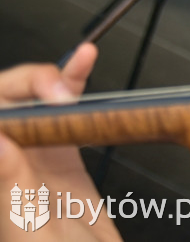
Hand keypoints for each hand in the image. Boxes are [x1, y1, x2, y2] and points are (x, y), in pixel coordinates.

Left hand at [0, 44, 120, 240]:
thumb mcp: (33, 233)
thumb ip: (10, 190)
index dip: (4, 100)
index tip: (42, 102)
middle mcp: (6, 166)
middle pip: (3, 104)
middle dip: (26, 84)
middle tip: (61, 92)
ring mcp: (30, 159)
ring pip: (29, 101)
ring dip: (48, 75)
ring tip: (76, 67)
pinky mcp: (59, 156)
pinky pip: (62, 112)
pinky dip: (74, 82)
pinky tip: (83, 64)